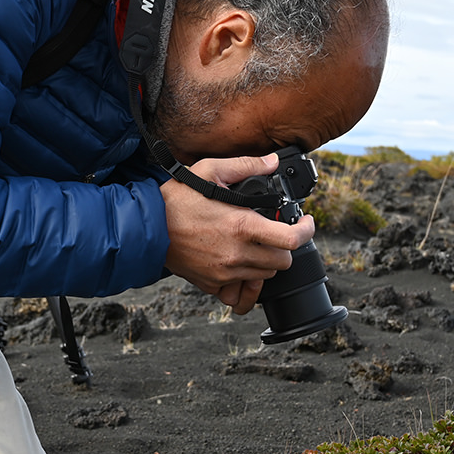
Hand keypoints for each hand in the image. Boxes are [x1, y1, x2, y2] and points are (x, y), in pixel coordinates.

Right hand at [160, 154, 314, 314]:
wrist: (146, 227)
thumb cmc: (175, 199)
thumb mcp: (209, 171)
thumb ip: (245, 165)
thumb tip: (271, 162)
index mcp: (241, 226)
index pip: (292, 240)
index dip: (307, 231)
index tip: (306, 223)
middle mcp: (237, 254)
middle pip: (283, 262)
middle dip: (286, 246)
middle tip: (277, 232)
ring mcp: (225, 272)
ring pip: (265, 276)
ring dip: (267, 261)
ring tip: (256, 244)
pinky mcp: (213, 284)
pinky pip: (241, 292)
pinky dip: (247, 281)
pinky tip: (242, 265)